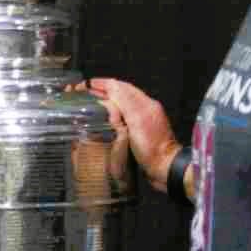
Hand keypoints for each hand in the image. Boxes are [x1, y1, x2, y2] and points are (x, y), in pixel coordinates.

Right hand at [84, 78, 180, 192]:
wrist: (164, 167)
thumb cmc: (151, 146)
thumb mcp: (137, 120)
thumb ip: (125, 101)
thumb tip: (111, 86)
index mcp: (145, 103)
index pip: (121, 87)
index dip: (104, 84)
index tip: (88, 84)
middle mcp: (145, 108)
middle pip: (122, 94)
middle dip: (104, 90)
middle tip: (86, 92)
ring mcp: (144, 121)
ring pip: (122, 104)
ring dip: (108, 100)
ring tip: (92, 102)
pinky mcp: (141, 132)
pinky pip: (124, 116)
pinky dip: (113, 113)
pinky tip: (105, 118)